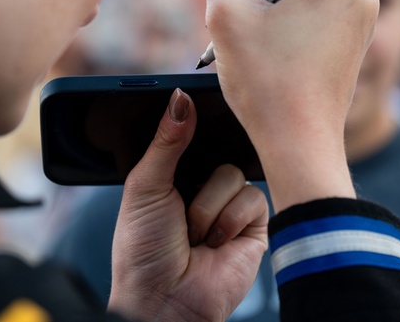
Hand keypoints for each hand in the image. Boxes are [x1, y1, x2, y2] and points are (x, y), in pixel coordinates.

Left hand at [108, 89, 268, 321]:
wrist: (164, 301)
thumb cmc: (144, 250)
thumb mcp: (145, 186)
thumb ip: (166, 140)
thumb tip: (181, 98)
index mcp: (175, 173)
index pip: (193, 134)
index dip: (193, 127)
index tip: (192, 112)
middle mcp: (205, 185)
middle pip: (219, 147)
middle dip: (199, 166)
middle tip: (184, 186)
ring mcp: (230, 205)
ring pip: (232, 172)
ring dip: (206, 206)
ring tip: (193, 234)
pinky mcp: (255, 225)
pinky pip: (252, 197)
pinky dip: (228, 220)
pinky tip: (213, 243)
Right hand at [205, 0, 378, 211]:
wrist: (299, 144)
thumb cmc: (266, 81)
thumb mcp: (225, 12)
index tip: (254, 33)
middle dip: (258, 11)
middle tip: (259, 50)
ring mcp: (360, 20)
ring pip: (289, 5)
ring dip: (268, 27)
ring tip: (271, 61)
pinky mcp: (353, 44)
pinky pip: (304, 25)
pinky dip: (285, 42)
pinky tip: (283, 68)